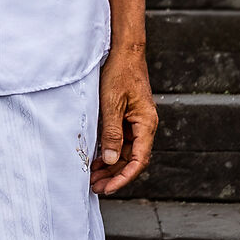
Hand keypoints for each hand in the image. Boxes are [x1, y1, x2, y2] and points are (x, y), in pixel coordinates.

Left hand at [93, 42, 157, 193]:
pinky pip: (121, 141)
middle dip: (115, 176)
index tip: (108, 188)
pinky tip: (97, 159)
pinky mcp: (129, 117)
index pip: (139, 160)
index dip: (124, 177)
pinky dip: (110, 152)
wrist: (125, 51)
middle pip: (133, 160)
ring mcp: (137, 122)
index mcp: (146, 124)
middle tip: (95, 187)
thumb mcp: (112, 104)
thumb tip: (112, 160)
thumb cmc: (120, 73)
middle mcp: (144, 126)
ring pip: (126, 152)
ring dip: (111, 166)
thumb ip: (112, 133)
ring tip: (93, 177)